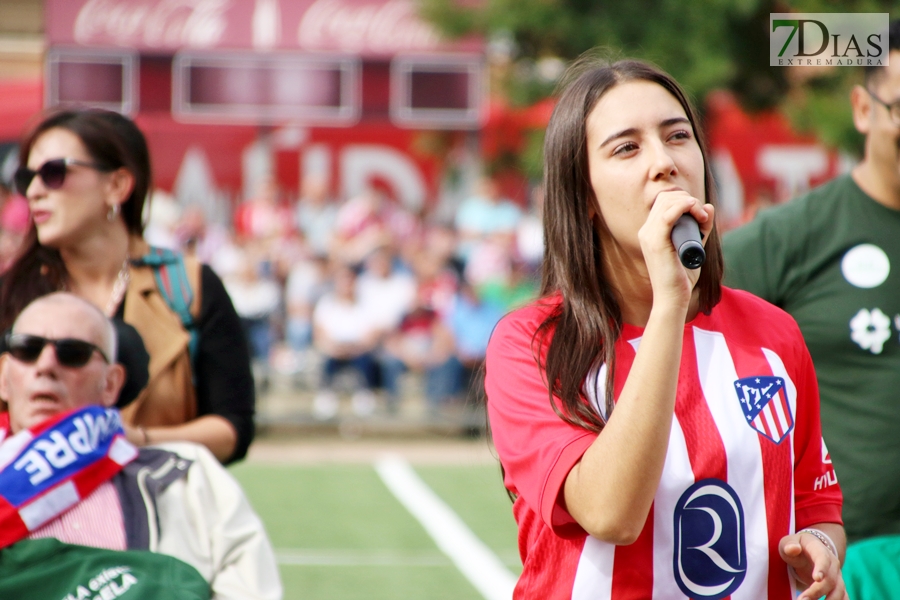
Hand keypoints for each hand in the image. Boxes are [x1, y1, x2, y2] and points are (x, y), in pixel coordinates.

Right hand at [638, 190, 713, 307]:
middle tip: (703, 216)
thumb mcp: (695, 246)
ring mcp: (649, 235)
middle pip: (665, 198)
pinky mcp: (656, 242)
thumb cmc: (682, 277)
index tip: (700, 213)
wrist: (672, 298)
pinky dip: (682, 206)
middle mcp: (646, 231)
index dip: (683, 199)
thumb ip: (701, 228)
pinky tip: (693, 208)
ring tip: (702, 217)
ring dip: (689, 203)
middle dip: (688, 199)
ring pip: (667, 202)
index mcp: (651, 232)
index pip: (663, 201)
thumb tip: (708, 207)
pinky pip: (667, 215)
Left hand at [779, 531, 847, 599]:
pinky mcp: (838, 587)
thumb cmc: (796, 546)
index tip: (816, 578)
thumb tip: (793, 548)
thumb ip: (789, 545)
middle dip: (817, 591)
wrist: (810, 550)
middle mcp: (832, 564)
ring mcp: (837, 576)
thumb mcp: (789, 541)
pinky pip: (843, 597)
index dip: (822, 568)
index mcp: (819, 550)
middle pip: (830, 579)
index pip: (823, 558)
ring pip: (839, 591)